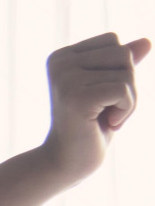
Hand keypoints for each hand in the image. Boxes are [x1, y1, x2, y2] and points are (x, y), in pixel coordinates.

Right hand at [41, 32, 150, 184]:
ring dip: (128, 99)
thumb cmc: (87, 128)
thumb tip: (147, 41)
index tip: (102, 98)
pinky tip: (109, 125)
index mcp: (61, 57)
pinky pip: (124, 89)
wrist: (66, 164)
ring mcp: (66, 79)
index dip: (119, 70)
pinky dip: (126, 109)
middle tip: (108, 111)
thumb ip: (121, 65)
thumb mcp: (107, 90)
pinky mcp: (76, 97)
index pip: (113, 42)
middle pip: (122, 54)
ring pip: (127, 70)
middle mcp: (59, 63)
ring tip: (107, 119)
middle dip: (127, 84)